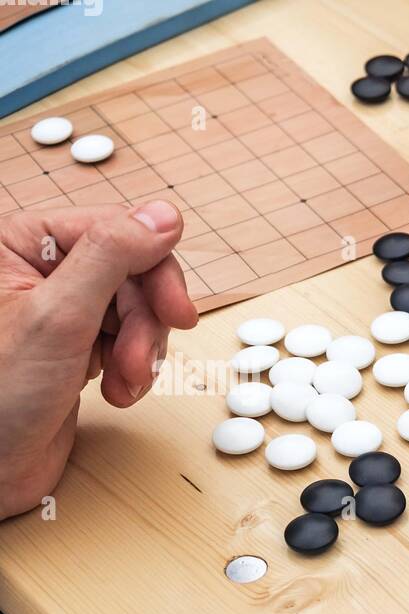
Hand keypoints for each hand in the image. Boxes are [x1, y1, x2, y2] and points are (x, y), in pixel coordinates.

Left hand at [0, 202, 196, 520]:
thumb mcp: (59, 318)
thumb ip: (112, 258)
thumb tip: (163, 216)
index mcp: (20, 243)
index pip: (116, 232)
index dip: (154, 272)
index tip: (177, 313)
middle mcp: (39, 269)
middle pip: (133, 274)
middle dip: (144, 325)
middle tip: (139, 364)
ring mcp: (61, 310)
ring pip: (138, 310)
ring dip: (142, 353)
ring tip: (124, 386)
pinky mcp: (77, 346)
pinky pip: (130, 340)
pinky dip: (134, 370)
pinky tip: (116, 392)